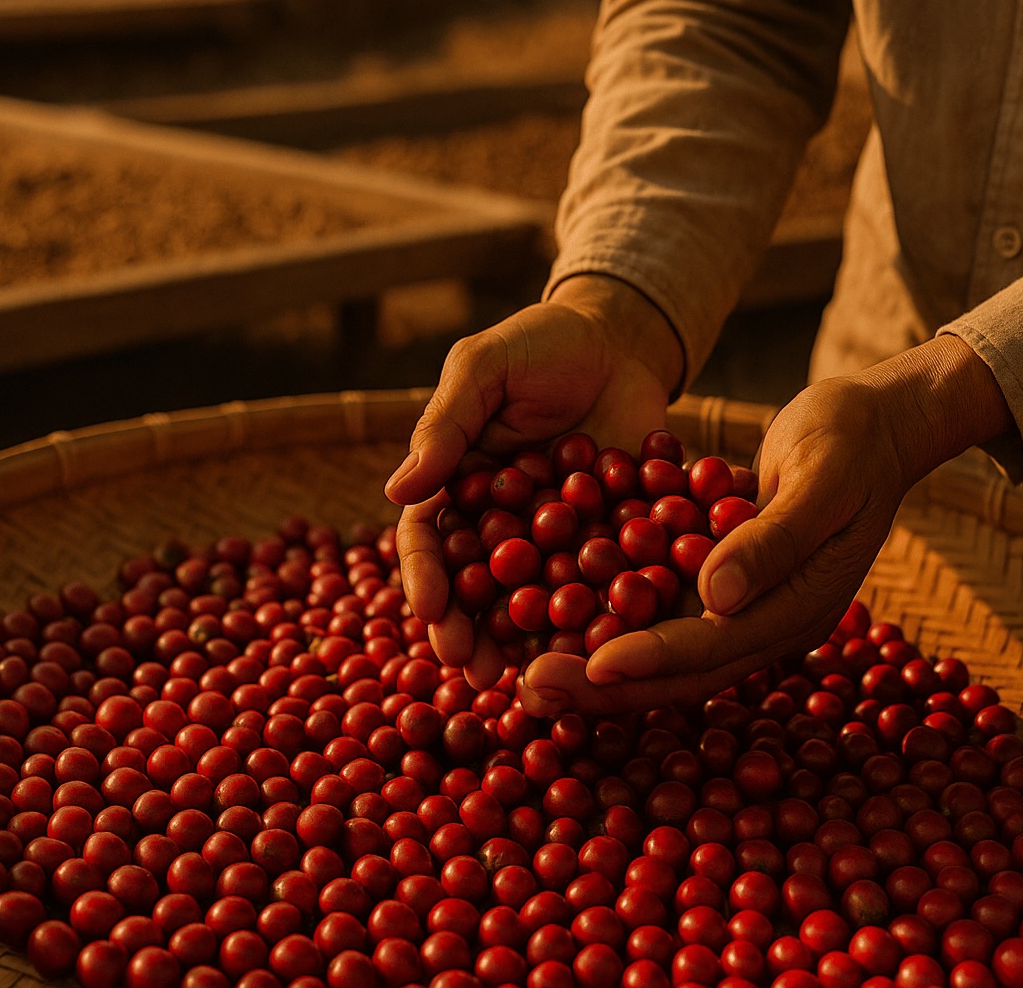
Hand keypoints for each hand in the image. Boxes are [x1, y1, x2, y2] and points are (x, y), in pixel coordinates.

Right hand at [385, 275, 683, 689]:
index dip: (427, 578)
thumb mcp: (485, 367)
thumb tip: (398, 488)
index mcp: (456, 488)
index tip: (431, 612)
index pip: (429, 540)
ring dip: (532, 644)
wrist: (624, 340)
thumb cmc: (541, 343)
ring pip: (537, 602)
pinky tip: (609, 649)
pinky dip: (605, 618)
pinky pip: (606, 586)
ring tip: (532, 682)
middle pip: (477, 590)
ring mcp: (557, 541)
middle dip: (472, 633)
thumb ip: (447, 423)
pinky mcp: (614, 543)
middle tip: (476, 671)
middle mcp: (500, 526)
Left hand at [517, 334, 1012, 714]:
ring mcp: (744, 609)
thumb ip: (773, 536)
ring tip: (525, 673)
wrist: (875, 424)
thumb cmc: (853, 438)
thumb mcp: (823, 475)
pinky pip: (657, 616)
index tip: (589, 664)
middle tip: (530, 686)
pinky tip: (548, 620)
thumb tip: (718, 594)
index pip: (714, 645)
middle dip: (603, 683)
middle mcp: (767, 623)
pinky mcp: (720, 586)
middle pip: (677, 670)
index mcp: (800, 607)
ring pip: (661, 654)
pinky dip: (607, 623)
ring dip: (595, 667)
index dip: (650, 657)